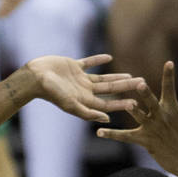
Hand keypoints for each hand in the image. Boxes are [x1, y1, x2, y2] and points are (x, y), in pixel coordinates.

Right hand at [23, 54, 142, 122]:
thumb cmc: (51, 93)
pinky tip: (109, 57)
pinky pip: (89, 62)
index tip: (137, 101)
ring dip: (116, 76)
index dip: (122, 103)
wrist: (35, 78)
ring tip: (131, 75)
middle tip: (143, 84)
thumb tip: (107, 119)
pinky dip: (98, 60)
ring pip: (103, 78)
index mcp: (85, 101)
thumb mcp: (71, 104)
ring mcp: (80, 78)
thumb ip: (88, 113)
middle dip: (126, 87)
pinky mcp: (74, 66)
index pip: (108, 104)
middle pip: (110, 89)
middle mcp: (84, 90)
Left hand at [95, 60, 177, 176]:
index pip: (171, 89)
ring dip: (132, 112)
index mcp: (173, 109)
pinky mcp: (144, 141)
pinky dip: (112, 134)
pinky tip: (99, 131)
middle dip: (146, 94)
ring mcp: (152, 130)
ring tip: (125, 105)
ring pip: (139, 118)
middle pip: (152, 103)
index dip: (169, 76)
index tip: (168, 63)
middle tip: (139, 83)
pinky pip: (126, 137)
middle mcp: (161, 118)